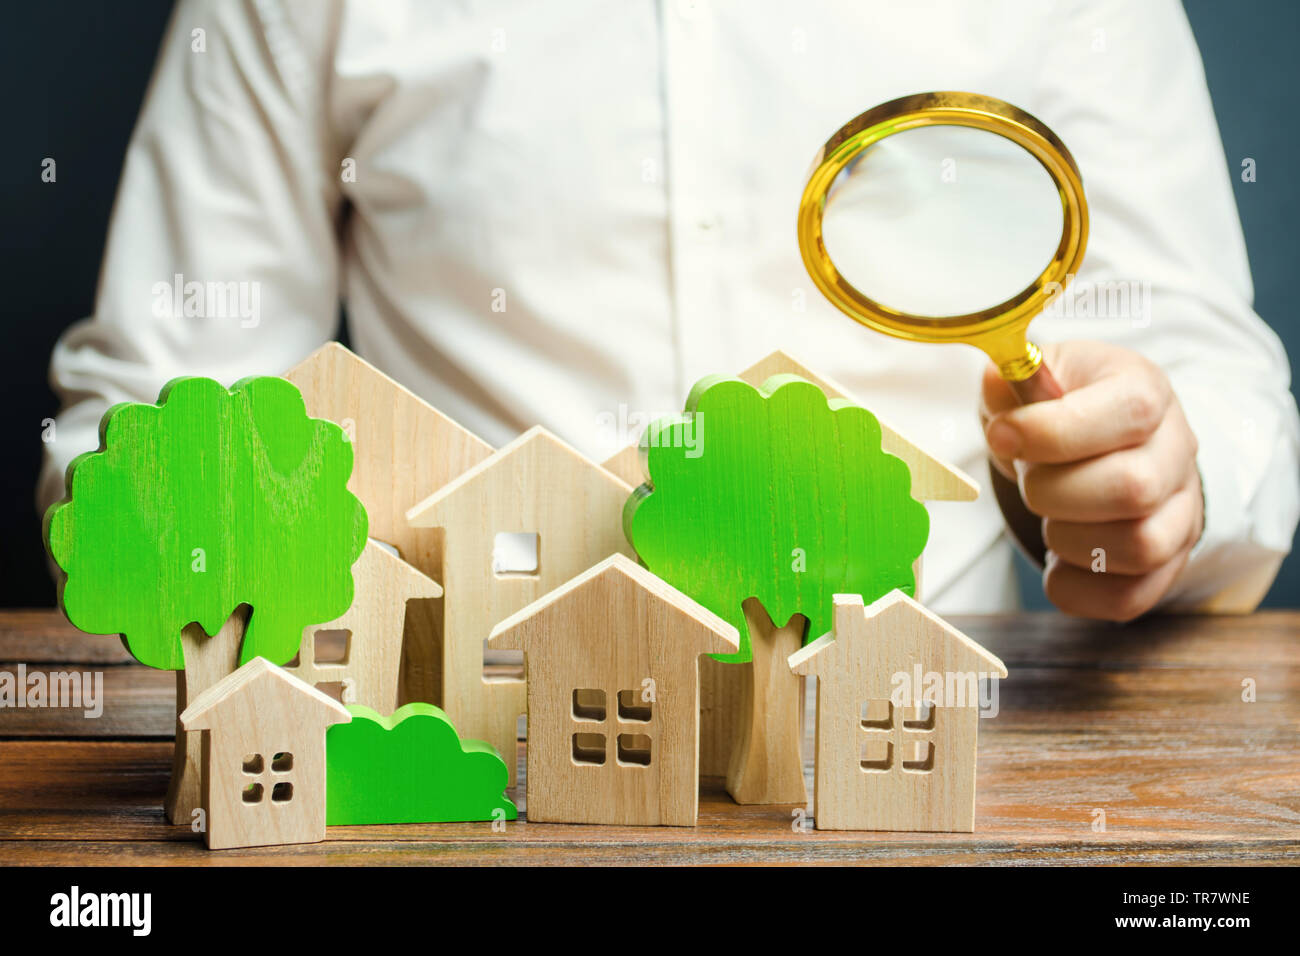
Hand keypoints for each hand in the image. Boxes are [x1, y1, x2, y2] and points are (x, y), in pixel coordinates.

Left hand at [981, 341, 1203, 621]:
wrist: (1100, 445)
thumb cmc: (1061, 408)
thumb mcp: (1035, 377)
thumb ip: (1011, 381)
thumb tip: (996, 383)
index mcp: (1145, 390)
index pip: (1130, 411)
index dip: (1055, 431)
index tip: (1001, 435)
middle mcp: (1177, 450)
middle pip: (1133, 488)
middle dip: (1054, 492)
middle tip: (1030, 481)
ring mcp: (1181, 510)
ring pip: (1140, 546)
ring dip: (1068, 540)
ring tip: (1049, 518)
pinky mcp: (1167, 562)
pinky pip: (1131, 597)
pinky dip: (1078, 590)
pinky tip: (1055, 563)